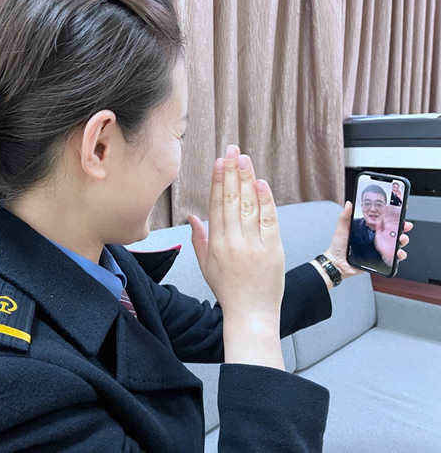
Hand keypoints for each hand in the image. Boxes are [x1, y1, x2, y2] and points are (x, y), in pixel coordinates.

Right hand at [188, 145, 284, 368]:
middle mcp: (233, 242)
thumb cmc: (228, 291)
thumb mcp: (206, 265)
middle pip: (230, 200)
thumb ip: (199, 239)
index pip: (215, 205)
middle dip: (231, 172)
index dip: (217, 181)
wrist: (251, 314)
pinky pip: (269, 221)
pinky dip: (266, 201)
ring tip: (245, 159)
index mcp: (216, 244)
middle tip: (232, 150)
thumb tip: (192, 217)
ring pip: (248, 206)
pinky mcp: (273, 250)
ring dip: (247, 179)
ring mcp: (253, 245)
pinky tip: (261, 183)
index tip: (219, 162)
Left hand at [323, 201, 412, 280]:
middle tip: (405, 227)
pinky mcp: (379, 260)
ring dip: (402, 242)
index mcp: (368, 231)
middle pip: (393, 233)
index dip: (394, 219)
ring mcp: (378, 250)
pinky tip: (397, 254)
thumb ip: (345, 217)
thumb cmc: (338, 247)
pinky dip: (398, 256)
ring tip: (401, 240)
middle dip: (402, 229)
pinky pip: (392, 259)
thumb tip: (348, 204)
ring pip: (396, 245)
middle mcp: (375, 239)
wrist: (337, 263)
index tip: (400, 215)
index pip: (384, 223)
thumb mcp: (342, 229)